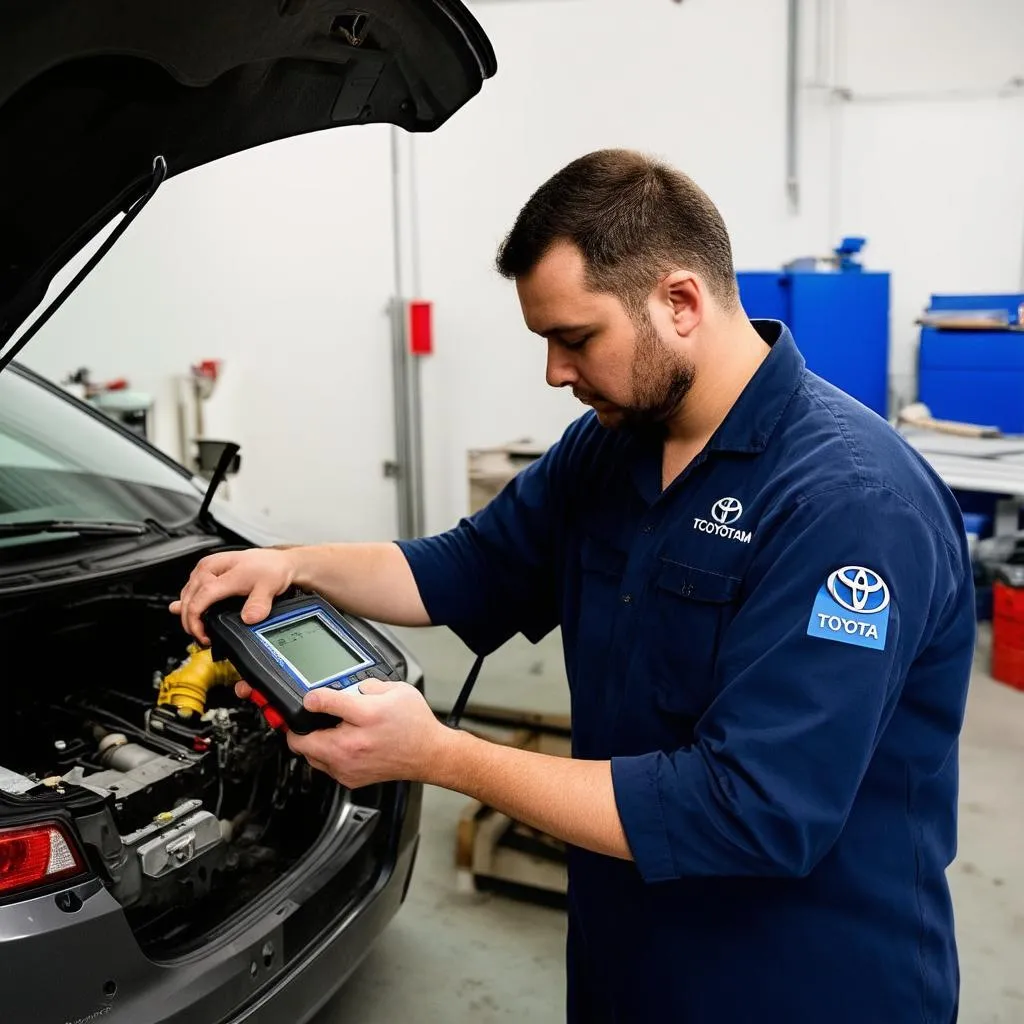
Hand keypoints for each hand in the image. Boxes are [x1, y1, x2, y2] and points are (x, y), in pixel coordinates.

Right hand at [170, 548, 296, 643]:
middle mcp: (209, 567)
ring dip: (189, 616)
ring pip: (187, 596)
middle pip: (189, 599)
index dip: (196, 621)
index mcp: (220, 569)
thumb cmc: (270, 569)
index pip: (199, 599)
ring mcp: (205, 570)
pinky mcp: (205, 574)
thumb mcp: (269, 586)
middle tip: (202, 639)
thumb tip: (249, 618)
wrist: (275, 560)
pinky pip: (190, 591)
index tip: (203, 636)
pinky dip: (189, 606)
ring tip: (200, 632)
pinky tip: (189, 616)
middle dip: (190, 622)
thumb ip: (259, 603)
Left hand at [282, 680, 451, 788]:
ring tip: (324, 732)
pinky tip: (338, 745)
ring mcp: (348, 766)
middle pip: (301, 740)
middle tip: (306, 719)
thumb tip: (348, 687)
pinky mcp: (350, 778)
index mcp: (365, 716)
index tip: (310, 698)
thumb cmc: (415, 725)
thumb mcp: (396, 690)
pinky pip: (323, 767)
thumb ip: (367, 684)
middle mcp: (353, 744)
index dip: (311, 697)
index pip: (322, 703)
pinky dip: (324, 755)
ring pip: (308, 756)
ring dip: (311, 743)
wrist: (429, 754)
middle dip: (300, 727)